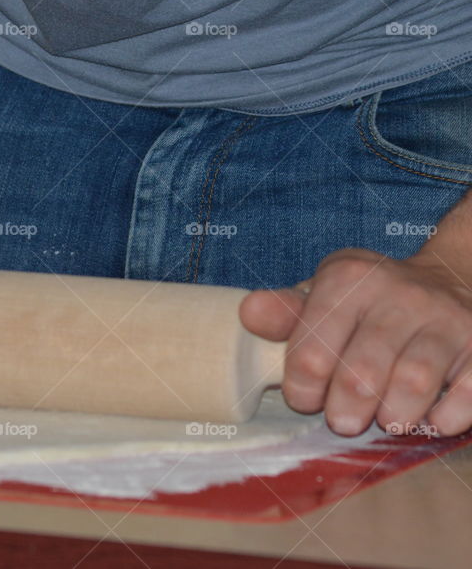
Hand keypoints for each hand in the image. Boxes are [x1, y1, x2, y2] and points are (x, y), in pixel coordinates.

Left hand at [240, 248, 471, 436]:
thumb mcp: (325, 294)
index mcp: (347, 279)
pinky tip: (430, 419)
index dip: (303, 389)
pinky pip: (468, 392)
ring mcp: (445, 318)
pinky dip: (445, 418)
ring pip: (413, 383)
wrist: (452, 276)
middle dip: (346, 410)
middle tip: (343, 421)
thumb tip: (249, 313)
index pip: (311, 350)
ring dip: (394, 416)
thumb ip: (286, 312)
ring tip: (385, 421)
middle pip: (361, 372)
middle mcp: (398, 293)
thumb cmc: (370, 300)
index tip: (306, 399)